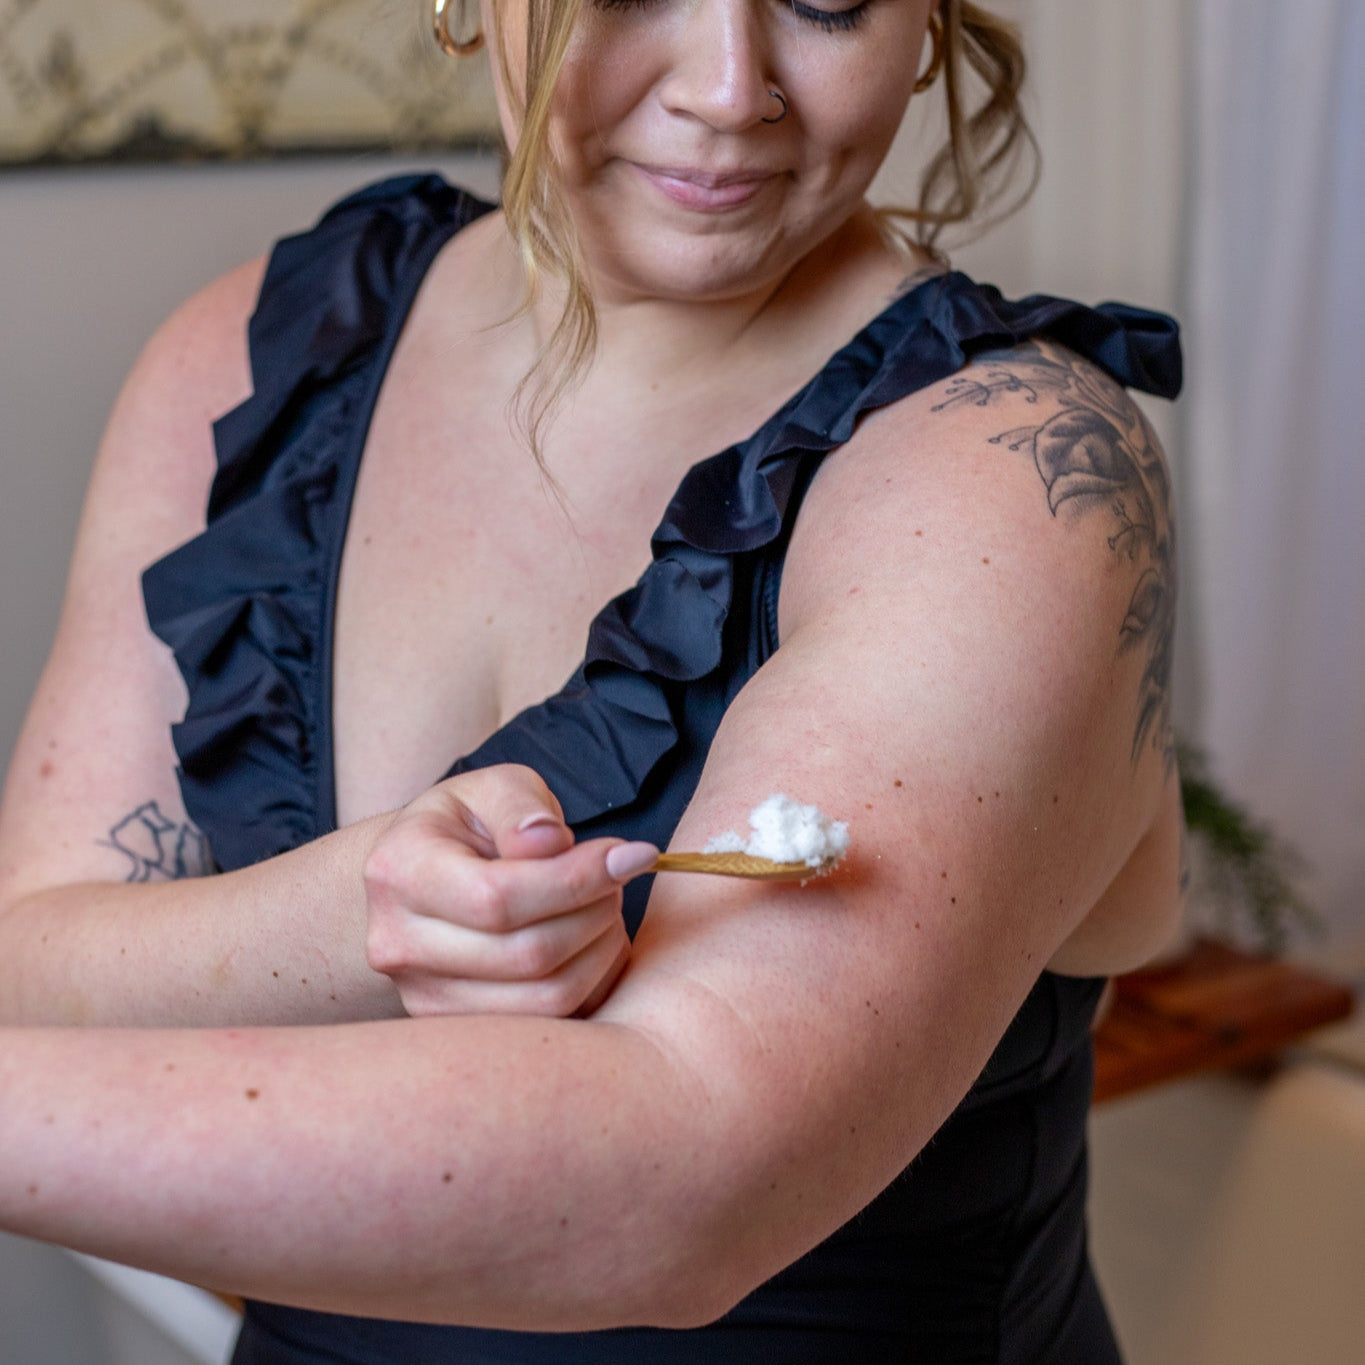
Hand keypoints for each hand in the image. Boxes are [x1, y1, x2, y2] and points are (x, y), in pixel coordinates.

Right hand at [362, 766, 657, 1017]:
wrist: (421, 877)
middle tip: (615, 879)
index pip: (498, 898)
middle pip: (529, 954)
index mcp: (400, 872)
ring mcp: (424, 996)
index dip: (576, 880)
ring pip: (547, 997)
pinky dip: (591, 984)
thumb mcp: (491, 788)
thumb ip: (521, 807)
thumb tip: (550, 844)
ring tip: (603, 908)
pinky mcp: (458, 1029)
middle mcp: (399, 944)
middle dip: (595, 912)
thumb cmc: (467, 826)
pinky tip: (592, 944)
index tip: (631, 854)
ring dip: (599, 950)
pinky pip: (551, 1024)